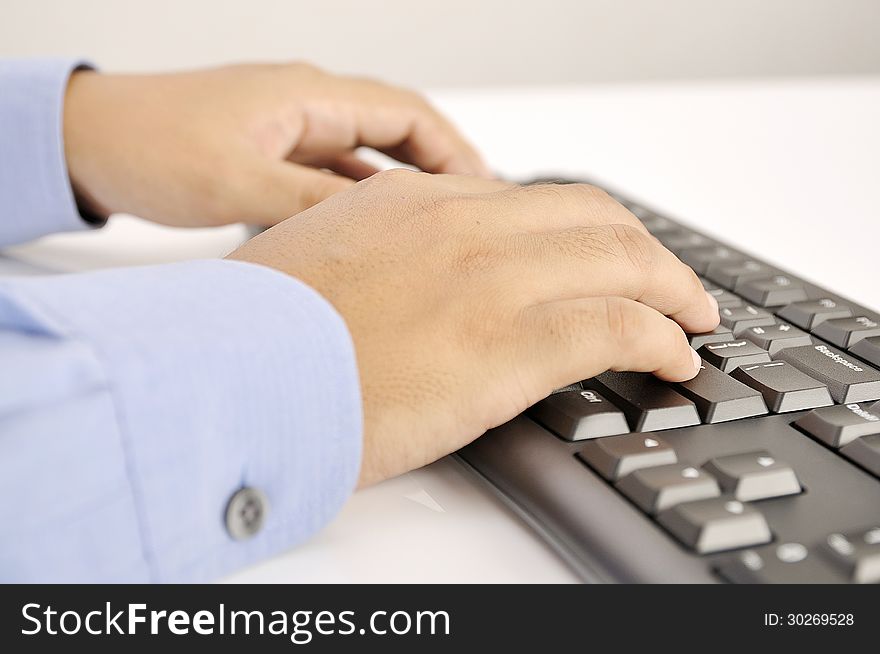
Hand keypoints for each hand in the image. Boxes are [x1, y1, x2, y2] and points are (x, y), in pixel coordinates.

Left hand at [62, 63, 489, 226]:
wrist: (91, 141)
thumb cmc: (149, 144)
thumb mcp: (236, 183)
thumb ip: (310, 202)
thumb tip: (376, 225)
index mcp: (308, 96)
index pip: (407, 114)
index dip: (454, 151)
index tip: (485, 189)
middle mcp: (307, 106)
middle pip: (399, 130)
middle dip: (442, 168)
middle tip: (475, 211)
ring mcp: (291, 129)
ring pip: (369, 155)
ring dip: (406, 185)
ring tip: (437, 226)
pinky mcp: (274, 153)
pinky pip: (336, 173)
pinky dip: (365, 198)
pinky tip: (377, 229)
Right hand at [228, 170, 719, 485]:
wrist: (229, 373)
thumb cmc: (258, 334)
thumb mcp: (320, 264)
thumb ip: (375, 260)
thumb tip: (401, 286)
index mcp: (416, 203)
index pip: (532, 201)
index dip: (584, 231)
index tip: (602, 258)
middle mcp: (463, 224)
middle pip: (595, 218)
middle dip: (645, 251)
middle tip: (671, 284)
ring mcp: (491, 278)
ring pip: (624, 261)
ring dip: (672, 290)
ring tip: (692, 320)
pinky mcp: (509, 344)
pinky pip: (621, 326)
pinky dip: (662, 338)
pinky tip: (673, 358)